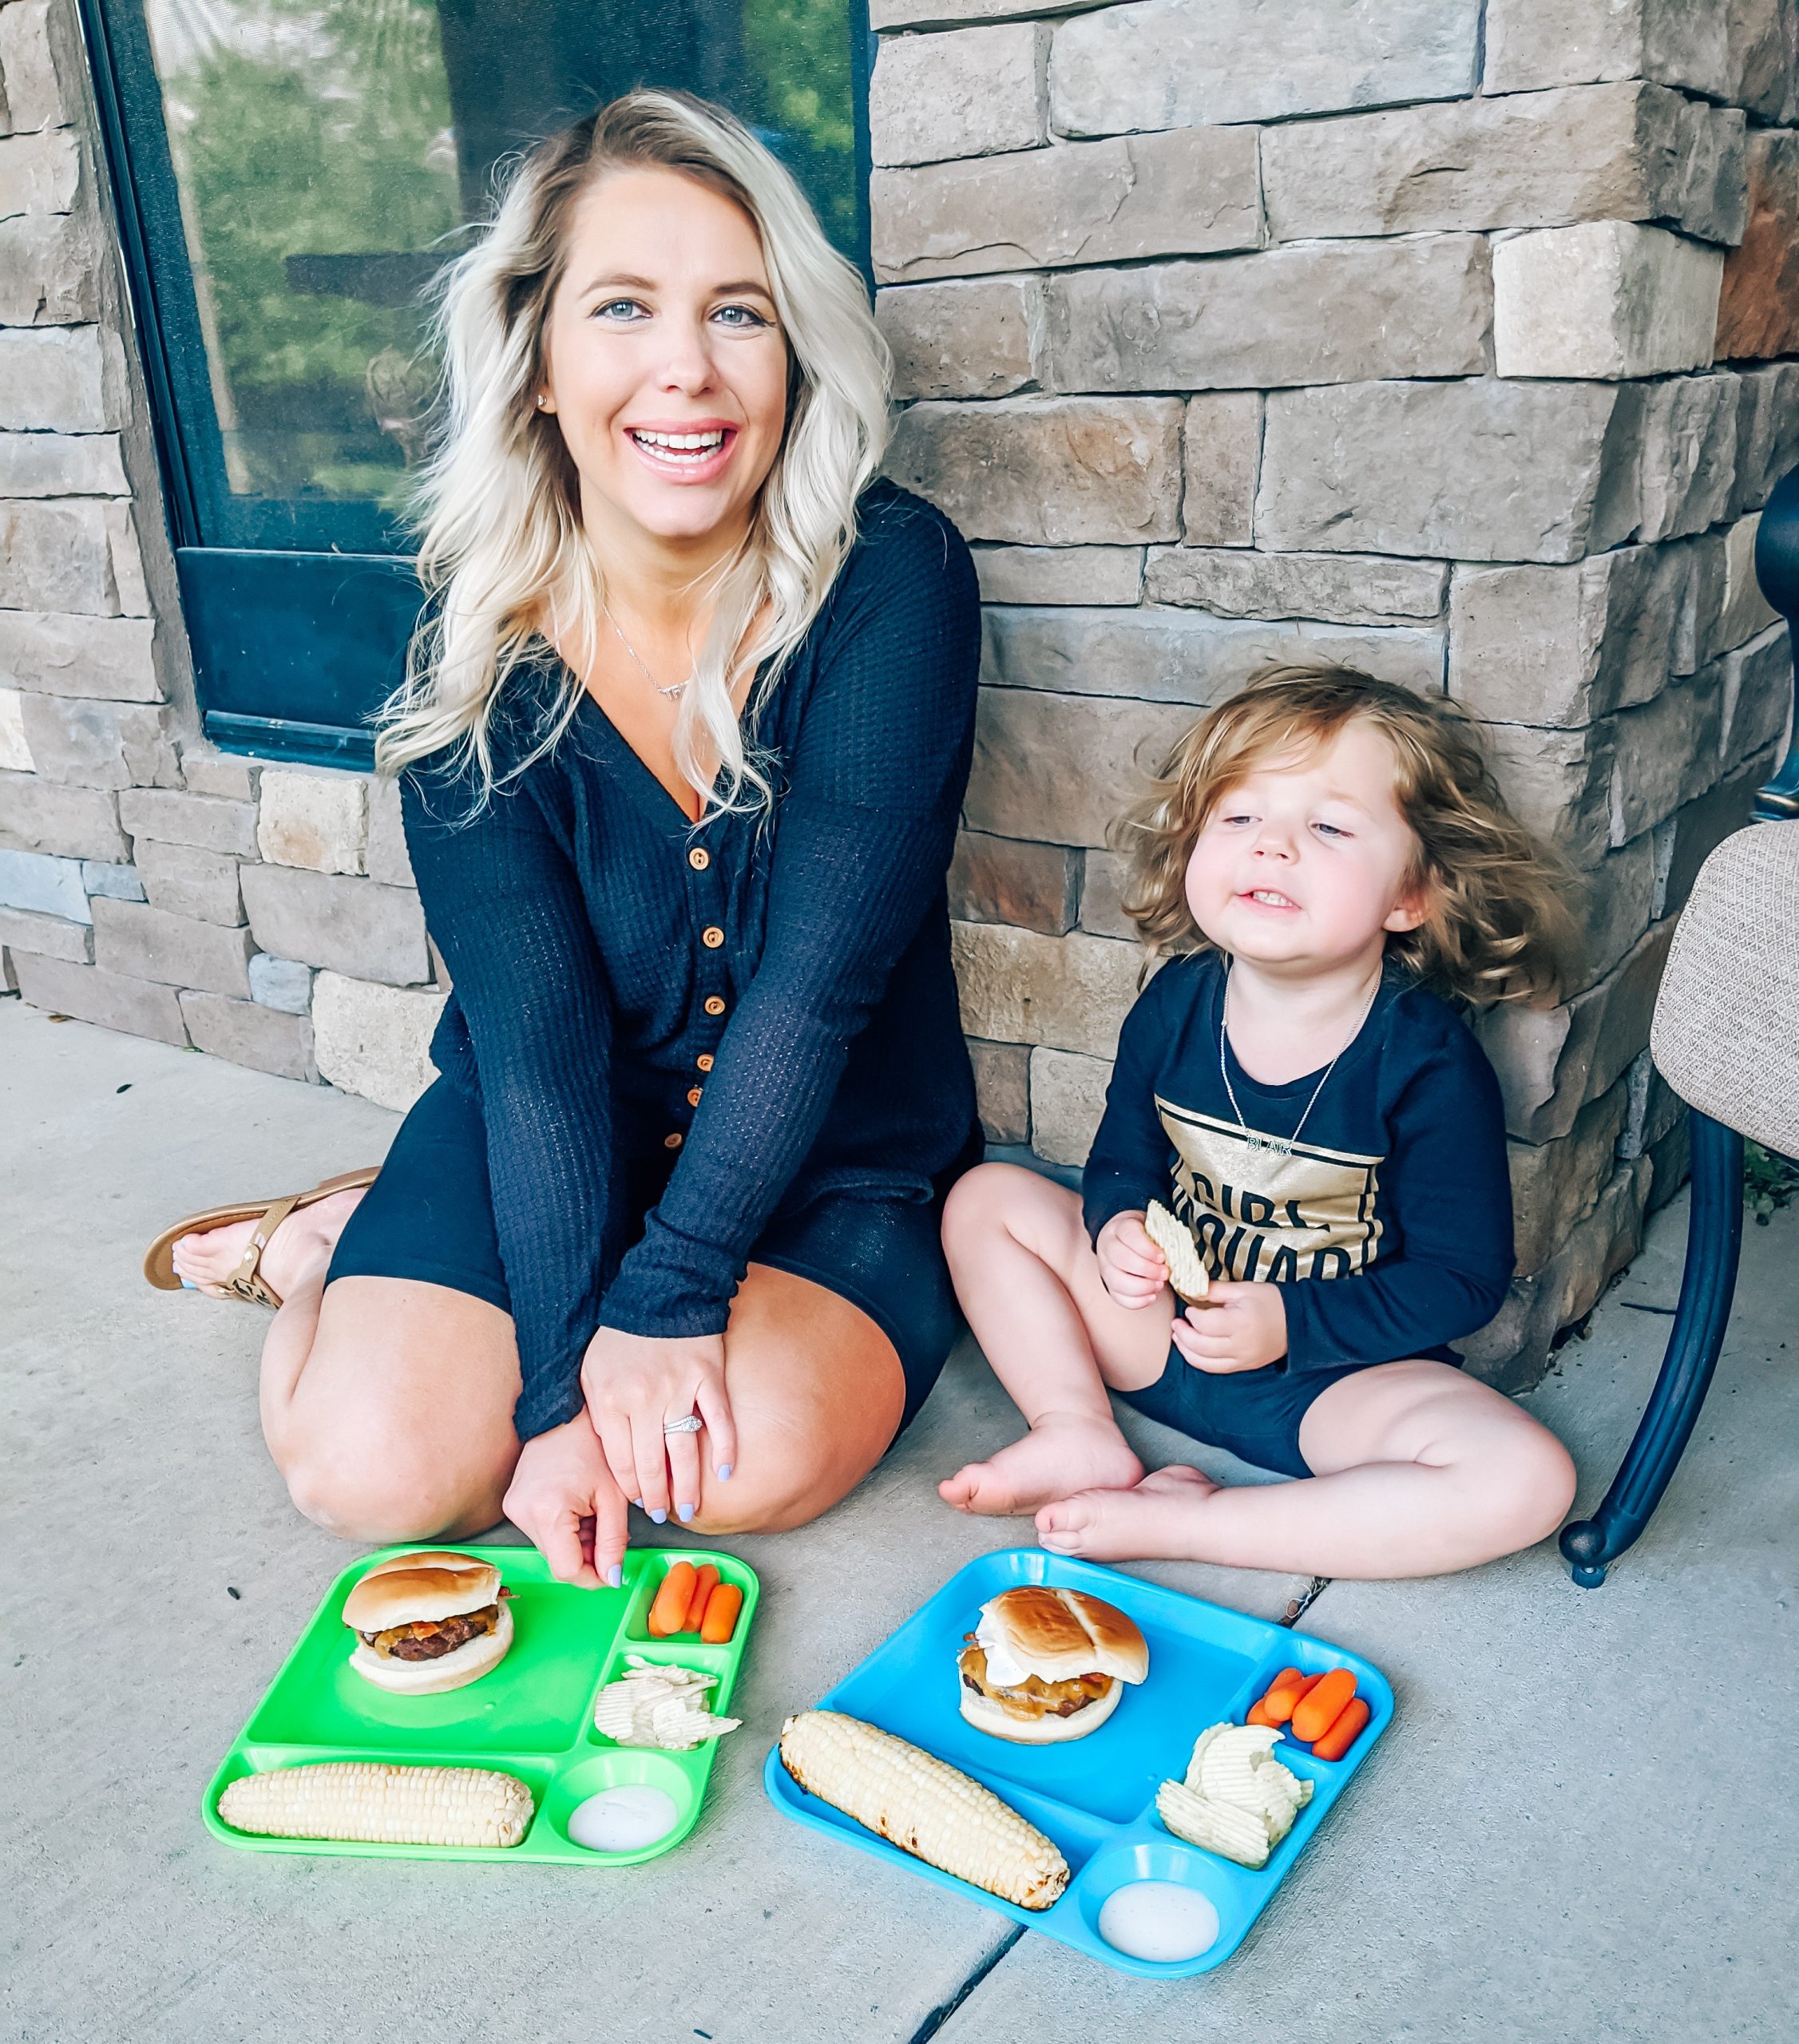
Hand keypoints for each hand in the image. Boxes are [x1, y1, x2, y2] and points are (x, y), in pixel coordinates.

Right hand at [502, 1413, 628, 1588]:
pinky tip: (579, 1510)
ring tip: (594, 1515)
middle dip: (588, 1557)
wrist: (565, 1415)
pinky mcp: (512, 1504)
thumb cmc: (594, 1447)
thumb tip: (612, 1579)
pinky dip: (564, 1531)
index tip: (613, 1574)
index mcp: (548, 1510)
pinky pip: (542, 1533)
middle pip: (558, 1560)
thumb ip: (614, 1543)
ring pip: (551, 1549)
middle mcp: (523, 1512)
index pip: (567, 1569)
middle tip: (609, 1536)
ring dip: (577, 1543)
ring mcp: (513, 1508)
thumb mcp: (614, 1497)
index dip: (593, 1578)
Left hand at [580, 1326, 736, 1525]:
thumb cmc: (620, 1338)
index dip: (630, 1489)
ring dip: (689, 1487)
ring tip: (689, 1510)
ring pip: (685, 1451)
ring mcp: (679, 1389)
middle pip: (652, 1465)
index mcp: (610, 1402)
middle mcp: (644, 1401)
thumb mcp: (591, 1373)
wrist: (658, 1294)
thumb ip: (597, 1414)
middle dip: (657, 1499)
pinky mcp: (708, 1377)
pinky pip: (720, 1421)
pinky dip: (725, 1449)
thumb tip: (607, 1457)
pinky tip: (725, 1473)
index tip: (637, 1503)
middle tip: (662, 1516)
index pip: (620, 1462)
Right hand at [1096, 1210, 1167, 1307]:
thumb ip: (1161, 1236)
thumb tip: (1178, 1252)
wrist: (1122, 1240)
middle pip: (1122, 1260)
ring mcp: (1105, 1268)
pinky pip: (1119, 1298)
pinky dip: (1137, 1301)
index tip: (1162, 1256)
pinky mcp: (1109, 1285)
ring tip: (1159, 1285)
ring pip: (1117, 1282)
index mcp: (1120, 1228)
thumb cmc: (1141, 1234)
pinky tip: (1151, 1296)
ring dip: (1142, 1287)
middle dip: (1147, 1270)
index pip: (1129, 1236)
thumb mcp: (1150, 1226)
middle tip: (1164, 1273)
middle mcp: (1108, 1247)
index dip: (1147, 1248)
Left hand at [1171, 1280, 1287, 1373]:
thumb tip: (1190, 1290)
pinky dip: (1199, 1361)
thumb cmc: (1270, 1301)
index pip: (1205, 1324)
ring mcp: (1242, 1360)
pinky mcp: (1243, 1367)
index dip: (1192, 1316)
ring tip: (1179, 1336)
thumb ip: (1215, 1290)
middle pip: (1201, 1346)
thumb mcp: (1243, 1289)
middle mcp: (1240, 1345)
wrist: (1297, 1323)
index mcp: (1241, 1322)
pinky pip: (1216, 1369)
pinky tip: (1192, 1349)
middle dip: (1183, 1334)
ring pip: (1204, 1363)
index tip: (1189, 1308)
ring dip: (1186, 1350)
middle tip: (1177, 1323)